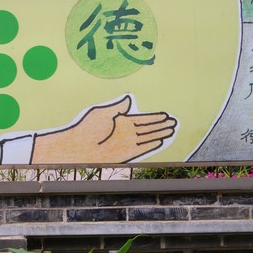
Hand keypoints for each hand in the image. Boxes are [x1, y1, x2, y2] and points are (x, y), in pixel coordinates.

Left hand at [31, 95, 176, 163]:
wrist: (78, 148)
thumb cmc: (86, 129)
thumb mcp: (102, 113)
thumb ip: (117, 107)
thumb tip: (129, 99)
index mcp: (121, 120)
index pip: (142, 119)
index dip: (154, 117)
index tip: (165, 114)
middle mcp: (125, 132)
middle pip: (148, 128)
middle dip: (161, 125)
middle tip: (174, 121)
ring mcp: (126, 143)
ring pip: (148, 137)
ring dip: (160, 133)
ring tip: (172, 129)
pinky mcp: (126, 153)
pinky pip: (143, 148)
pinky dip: (152, 144)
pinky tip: (161, 140)